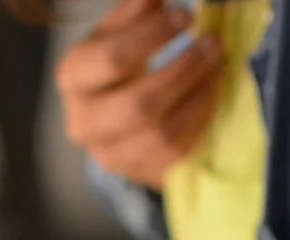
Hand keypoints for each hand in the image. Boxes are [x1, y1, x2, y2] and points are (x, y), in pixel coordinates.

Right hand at [56, 0, 222, 189]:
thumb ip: (134, 13)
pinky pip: (177, 154)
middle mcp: (85, 123)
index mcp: (72, 78)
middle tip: (212, 43)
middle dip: (183, 70)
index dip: (153, 36)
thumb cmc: (114, 69)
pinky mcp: (138, 174)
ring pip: (162, 135)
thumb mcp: (116, 33)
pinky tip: (211, 93)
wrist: (110, 121)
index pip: (113, 59)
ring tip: (216, 67)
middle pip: (139, 105)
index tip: (186, 15)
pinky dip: (200, 120)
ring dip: (198, 97)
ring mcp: (111, 156)